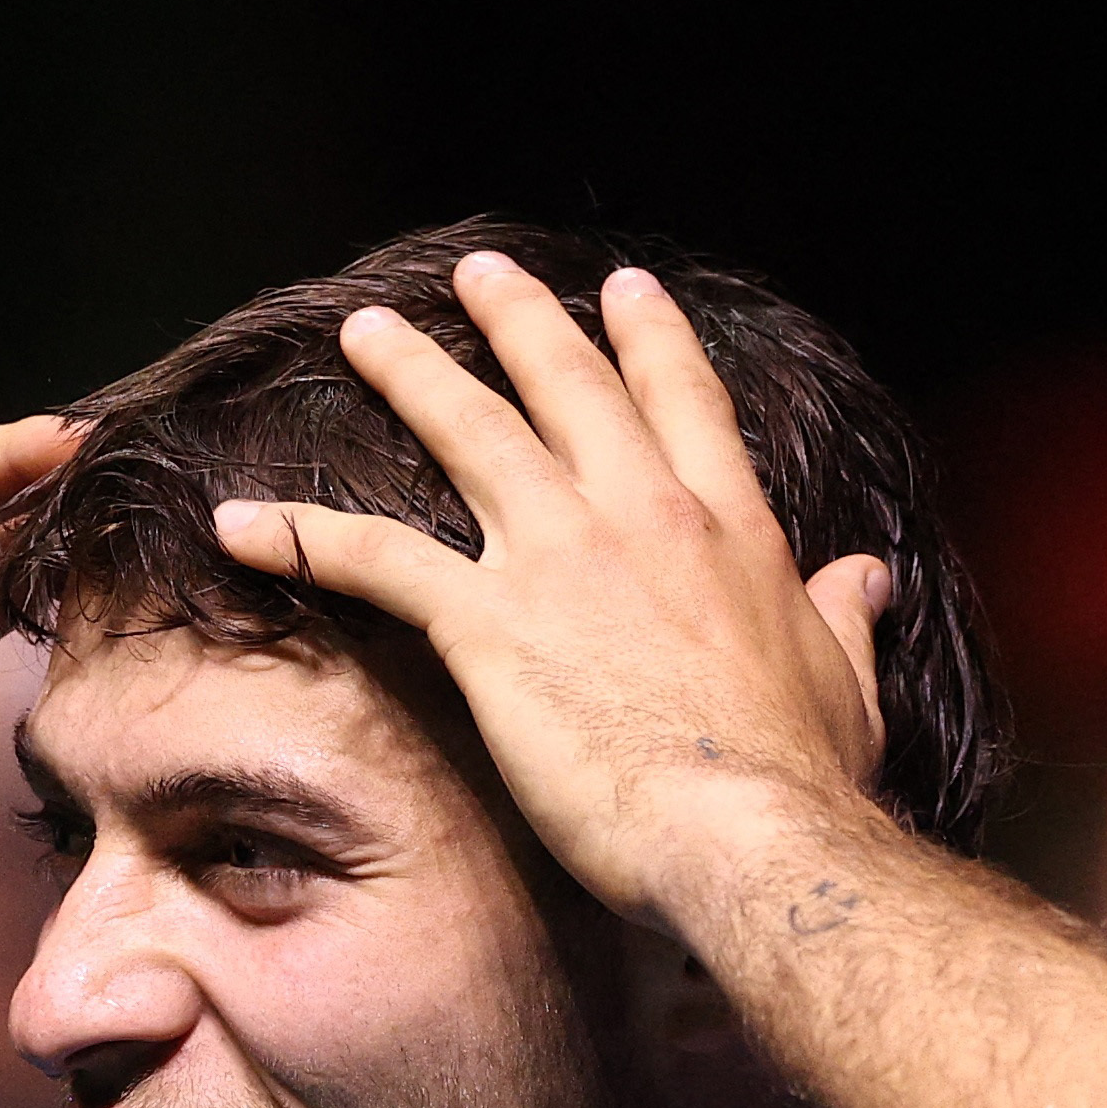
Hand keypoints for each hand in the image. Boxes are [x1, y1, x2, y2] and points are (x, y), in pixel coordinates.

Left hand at [211, 255, 890, 936]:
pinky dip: (300, 535)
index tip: (624, 290)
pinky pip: (374, 560)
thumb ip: (844, 620)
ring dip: (410, 376)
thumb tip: (866, 577)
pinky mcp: (489, 623)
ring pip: (470, 435)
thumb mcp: (844, 685)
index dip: (650, 342)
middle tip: (478, 273)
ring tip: (365, 332)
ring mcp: (560, 558)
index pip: (685, 407)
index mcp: (730, 531)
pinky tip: (240, 522)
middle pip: (568, 389)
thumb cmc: (806, 781)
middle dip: (519, 321)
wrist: (756, 834)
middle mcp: (641, 517)